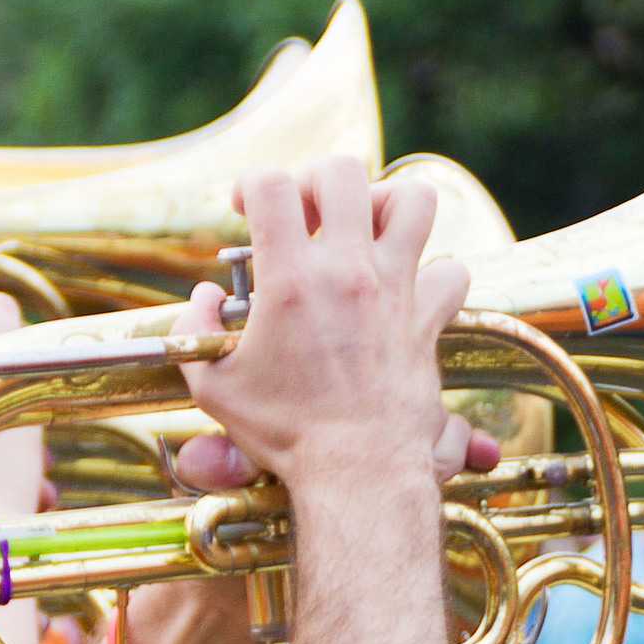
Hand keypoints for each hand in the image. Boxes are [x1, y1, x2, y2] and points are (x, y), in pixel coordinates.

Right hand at [172, 158, 474, 490]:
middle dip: (315, 180)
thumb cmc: (283, 433)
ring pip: (414, 201)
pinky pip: (450, 270)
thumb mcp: (212, 385)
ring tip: (363, 229)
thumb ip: (193, 329)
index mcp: (290, 280)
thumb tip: (203, 296)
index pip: (271, 185)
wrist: (357, 469)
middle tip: (302, 212)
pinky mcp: (428, 318)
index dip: (250, 183)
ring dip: (386, 204)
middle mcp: (348, 272)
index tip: (242, 206)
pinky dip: (433, 270)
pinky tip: (406, 286)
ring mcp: (396, 289)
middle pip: (342, 173)